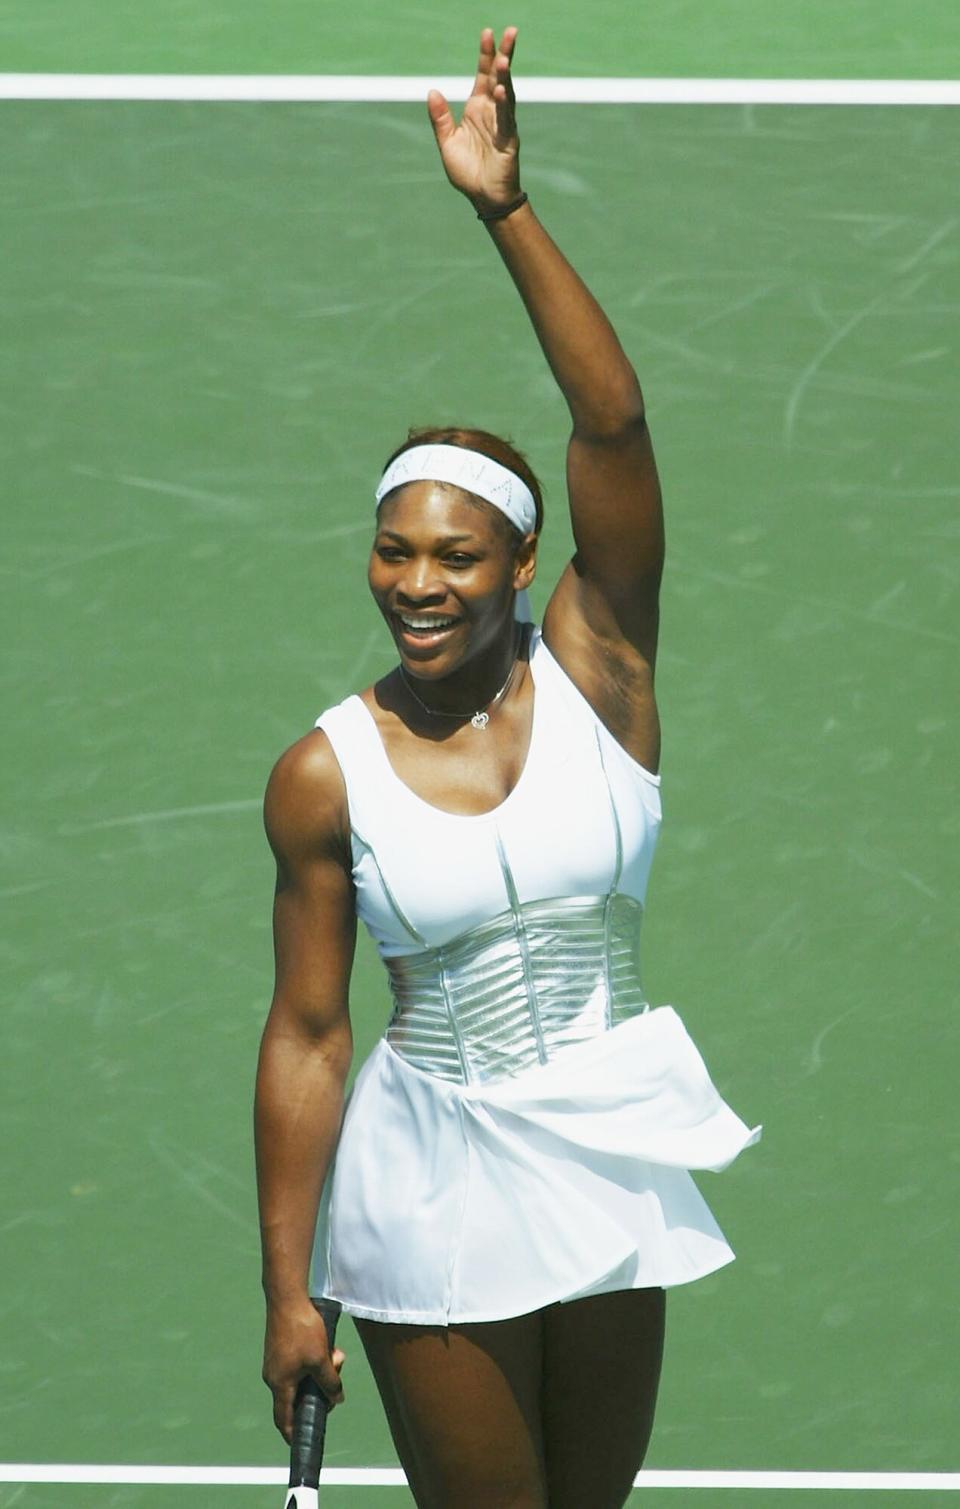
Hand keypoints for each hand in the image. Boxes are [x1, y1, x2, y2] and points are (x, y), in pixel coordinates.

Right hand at [262, 1297, 345, 1441]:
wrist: (287, 1297)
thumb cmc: (301, 1330)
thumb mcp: (321, 1359)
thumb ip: (329, 1382)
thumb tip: (337, 1400)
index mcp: (279, 1384)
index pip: (284, 1418)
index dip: (292, 1432)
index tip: (300, 1442)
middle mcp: (274, 1376)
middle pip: (300, 1395)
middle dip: (321, 1388)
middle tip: (336, 1373)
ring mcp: (276, 1362)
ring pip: (304, 1376)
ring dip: (322, 1369)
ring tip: (335, 1354)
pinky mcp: (281, 1348)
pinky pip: (301, 1363)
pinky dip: (315, 1359)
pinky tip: (328, 1345)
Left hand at [427, 26, 521, 213]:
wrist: (484, 199)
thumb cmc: (468, 173)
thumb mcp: (447, 143)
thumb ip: (440, 118)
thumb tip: (431, 91)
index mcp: (477, 109)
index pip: (482, 75)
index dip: (485, 55)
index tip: (488, 33)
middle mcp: (492, 112)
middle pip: (498, 77)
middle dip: (504, 55)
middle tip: (509, 32)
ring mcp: (503, 125)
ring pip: (505, 95)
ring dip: (504, 77)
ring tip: (503, 59)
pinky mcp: (508, 141)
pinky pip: (506, 119)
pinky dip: (504, 105)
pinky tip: (500, 91)